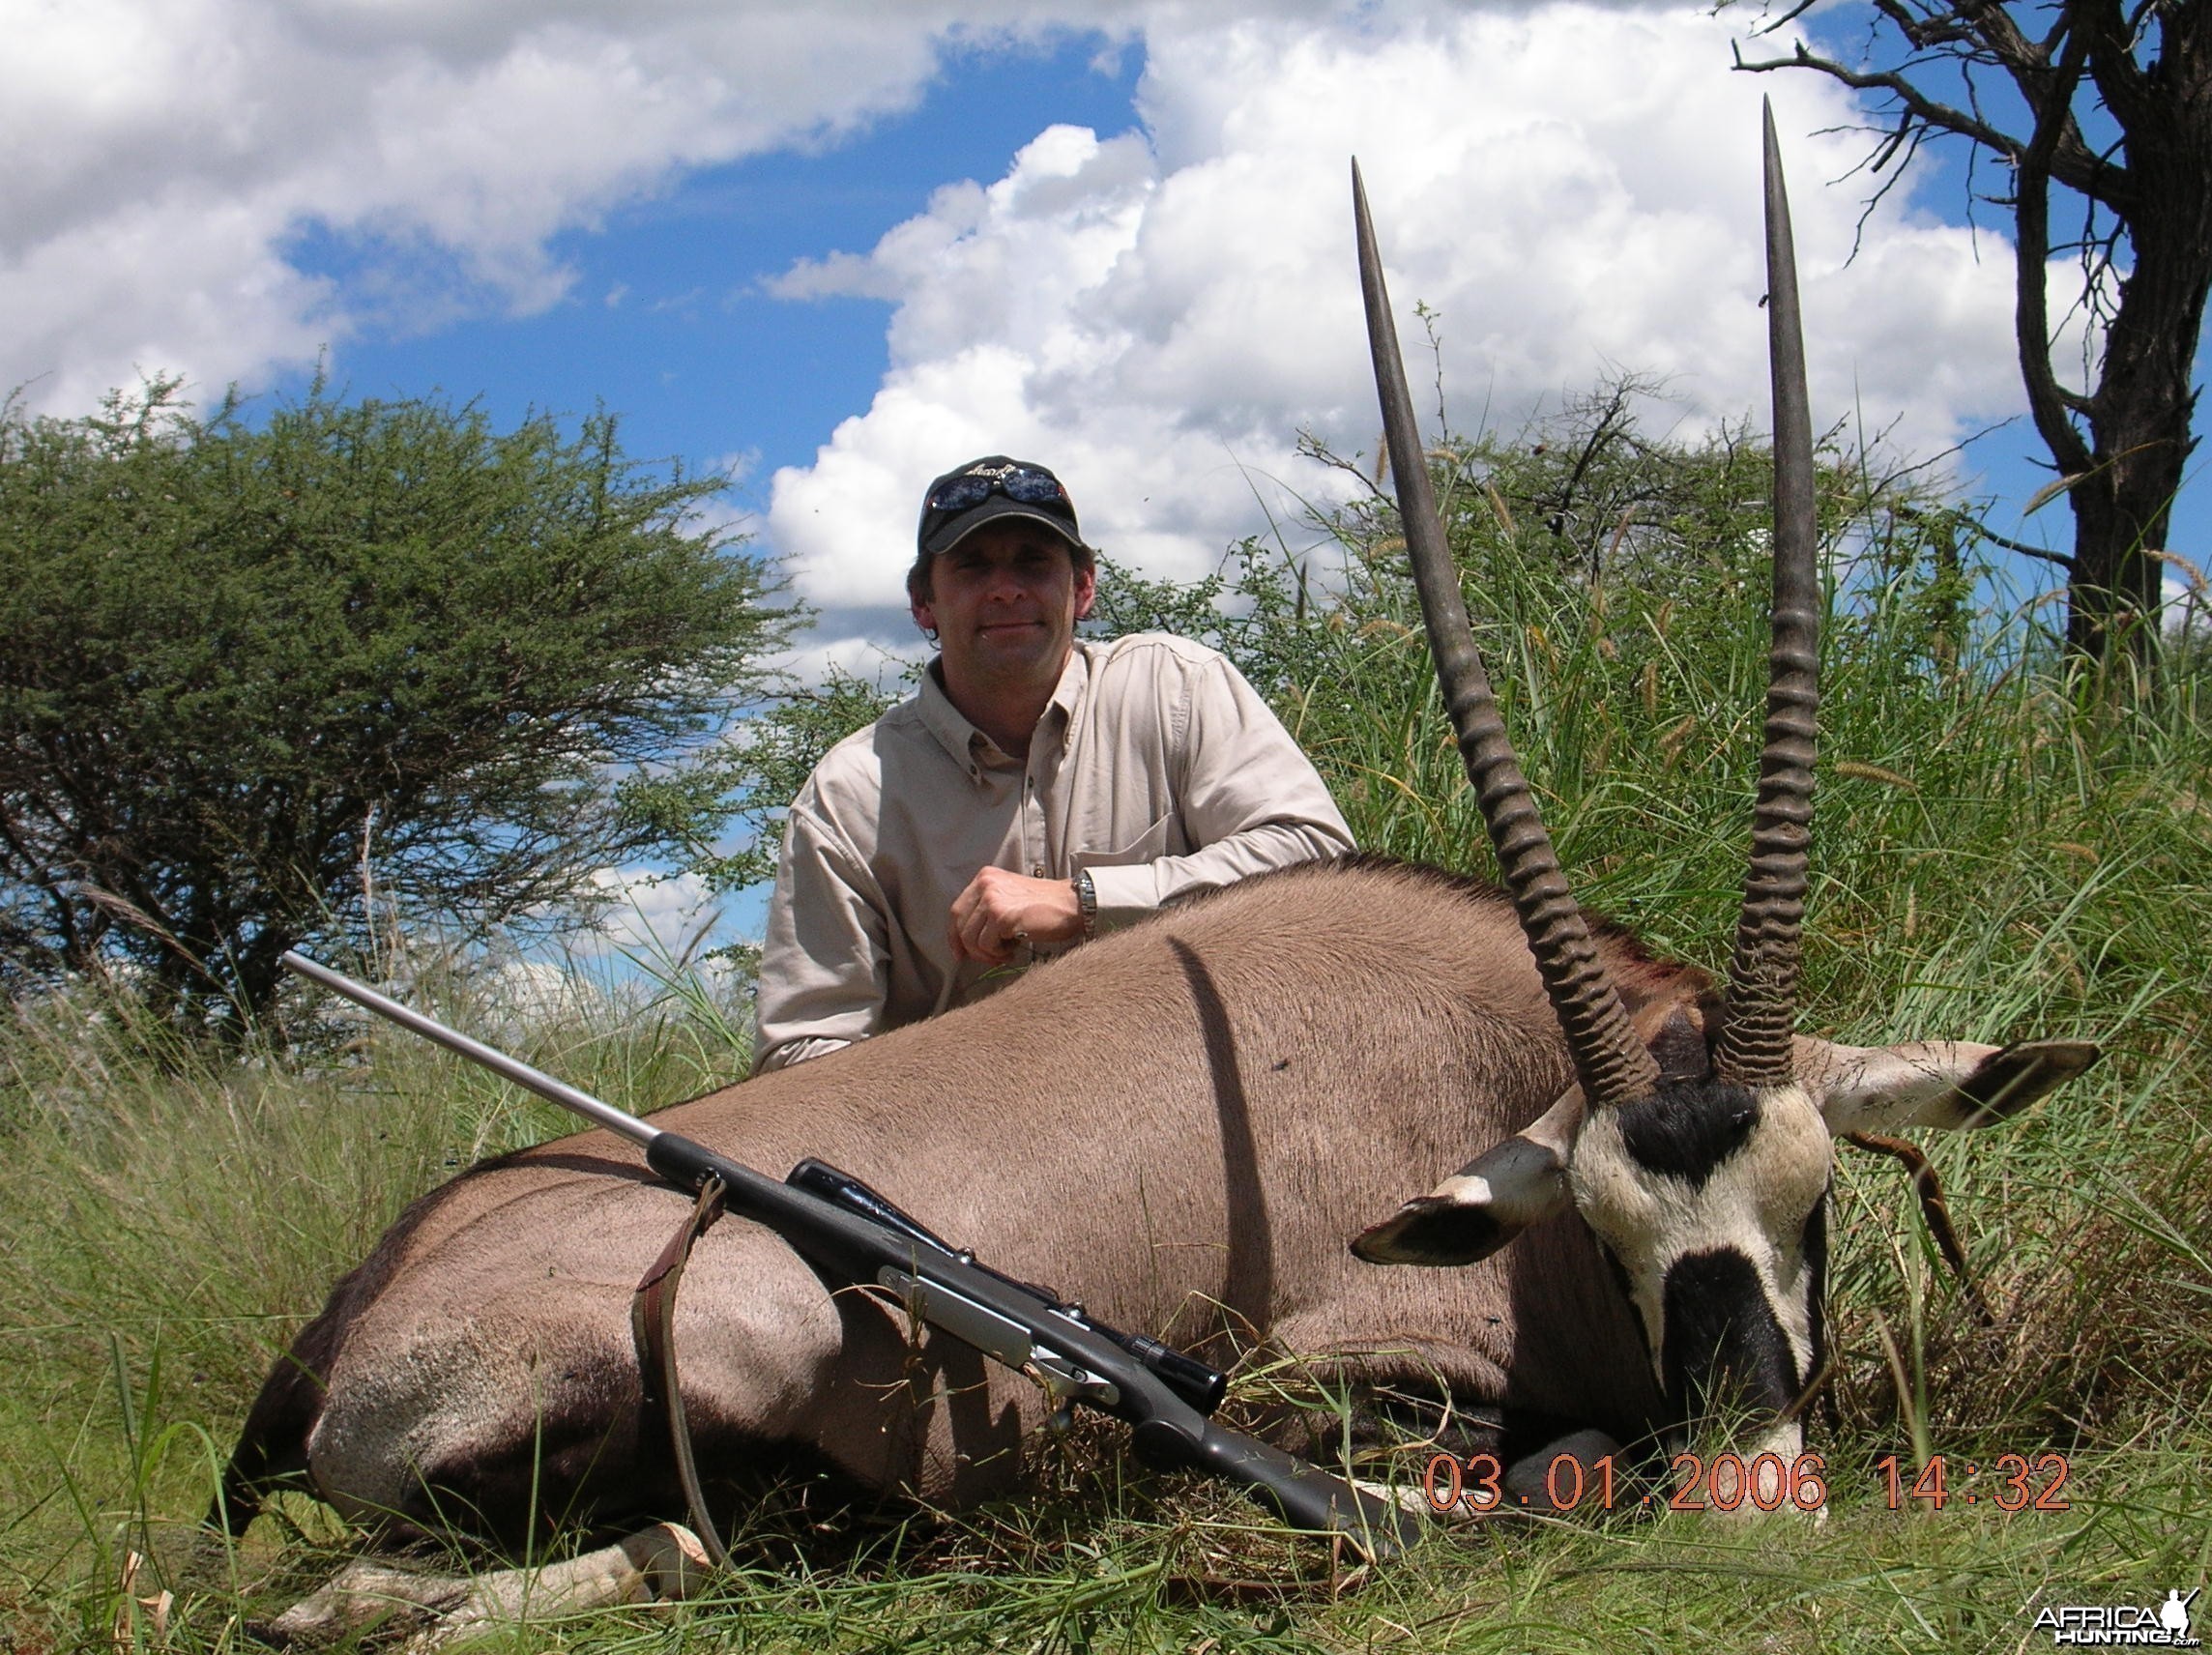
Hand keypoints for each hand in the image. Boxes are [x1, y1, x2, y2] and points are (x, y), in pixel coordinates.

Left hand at [948, 866, 1083, 964]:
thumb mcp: (1009, 896)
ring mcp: (992, 899)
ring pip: (971, 939)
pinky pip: (986, 945)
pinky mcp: (1001, 916)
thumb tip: (966, 940)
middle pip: (960, 926)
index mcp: (985, 877)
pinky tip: (1014, 949)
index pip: (957, 910)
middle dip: (972, 949)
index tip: (960, 953)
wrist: (1071, 904)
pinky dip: (998, 954)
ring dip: (987, 953)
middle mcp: (985, 884)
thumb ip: (987, 909)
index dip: (955, 935)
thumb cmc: (1045, 906)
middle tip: (991, 957)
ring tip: (1005, 952)